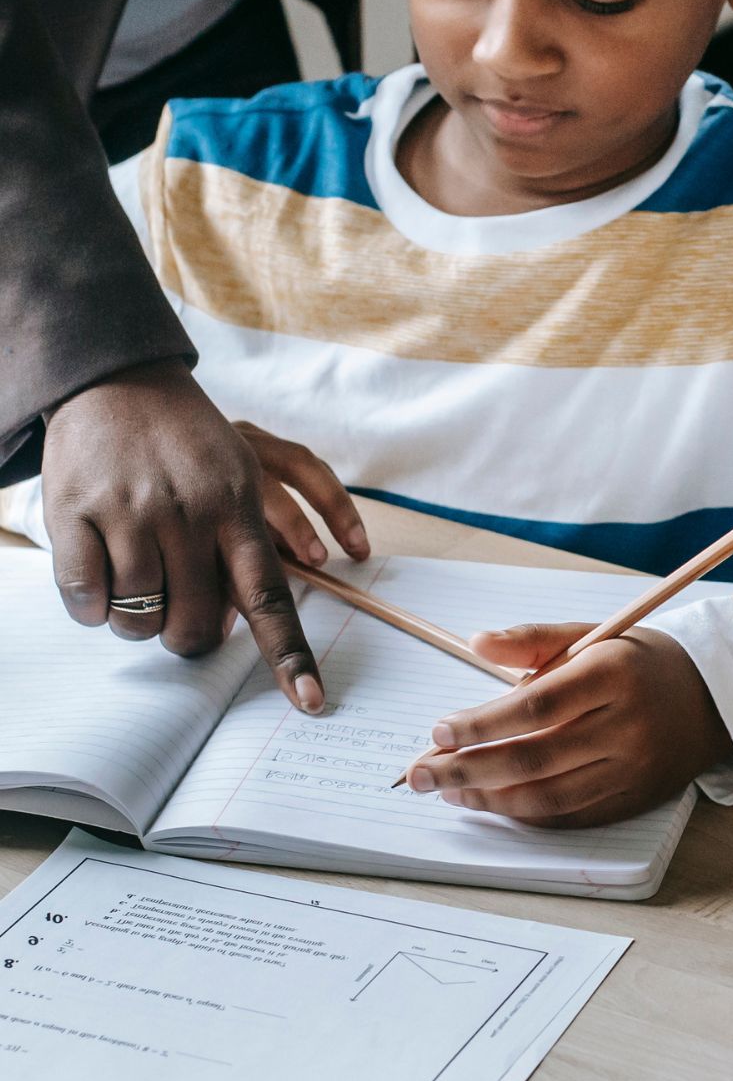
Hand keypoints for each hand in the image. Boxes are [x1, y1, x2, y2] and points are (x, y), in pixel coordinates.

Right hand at [41, 362, 350, 710]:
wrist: (120, 379)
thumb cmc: (187, 443)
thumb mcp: (241, 476)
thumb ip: (246, 547)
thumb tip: (239, 623)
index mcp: (238, 509)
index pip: (270, 597)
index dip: (289, 655)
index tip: (309, 701)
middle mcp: (189, 514)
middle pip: (194, 626)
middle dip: (186, 637)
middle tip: (177, 611)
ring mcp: (130, 513)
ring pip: (137, 619)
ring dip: (136, 617)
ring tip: (136, 574)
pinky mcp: (75, 513)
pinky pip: (85, 597)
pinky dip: (91, 603)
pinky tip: (99, 570)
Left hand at [405, 622, 732, 826]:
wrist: (713, 698)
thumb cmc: (640, 662)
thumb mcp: (594, 635)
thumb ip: (532, 640)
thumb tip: (476, 642)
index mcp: (613, 674)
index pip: (534, 707)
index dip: (481, 724)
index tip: (437, 732)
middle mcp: (626, 725)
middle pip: (533, 757)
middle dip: (467, 769)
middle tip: (420, 774)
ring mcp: (633, 768)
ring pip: (547, 795)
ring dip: (488, 798)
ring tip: (449, 791)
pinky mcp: (634, 798)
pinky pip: (570, 816)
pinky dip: (525, 814)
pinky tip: (492, 803)